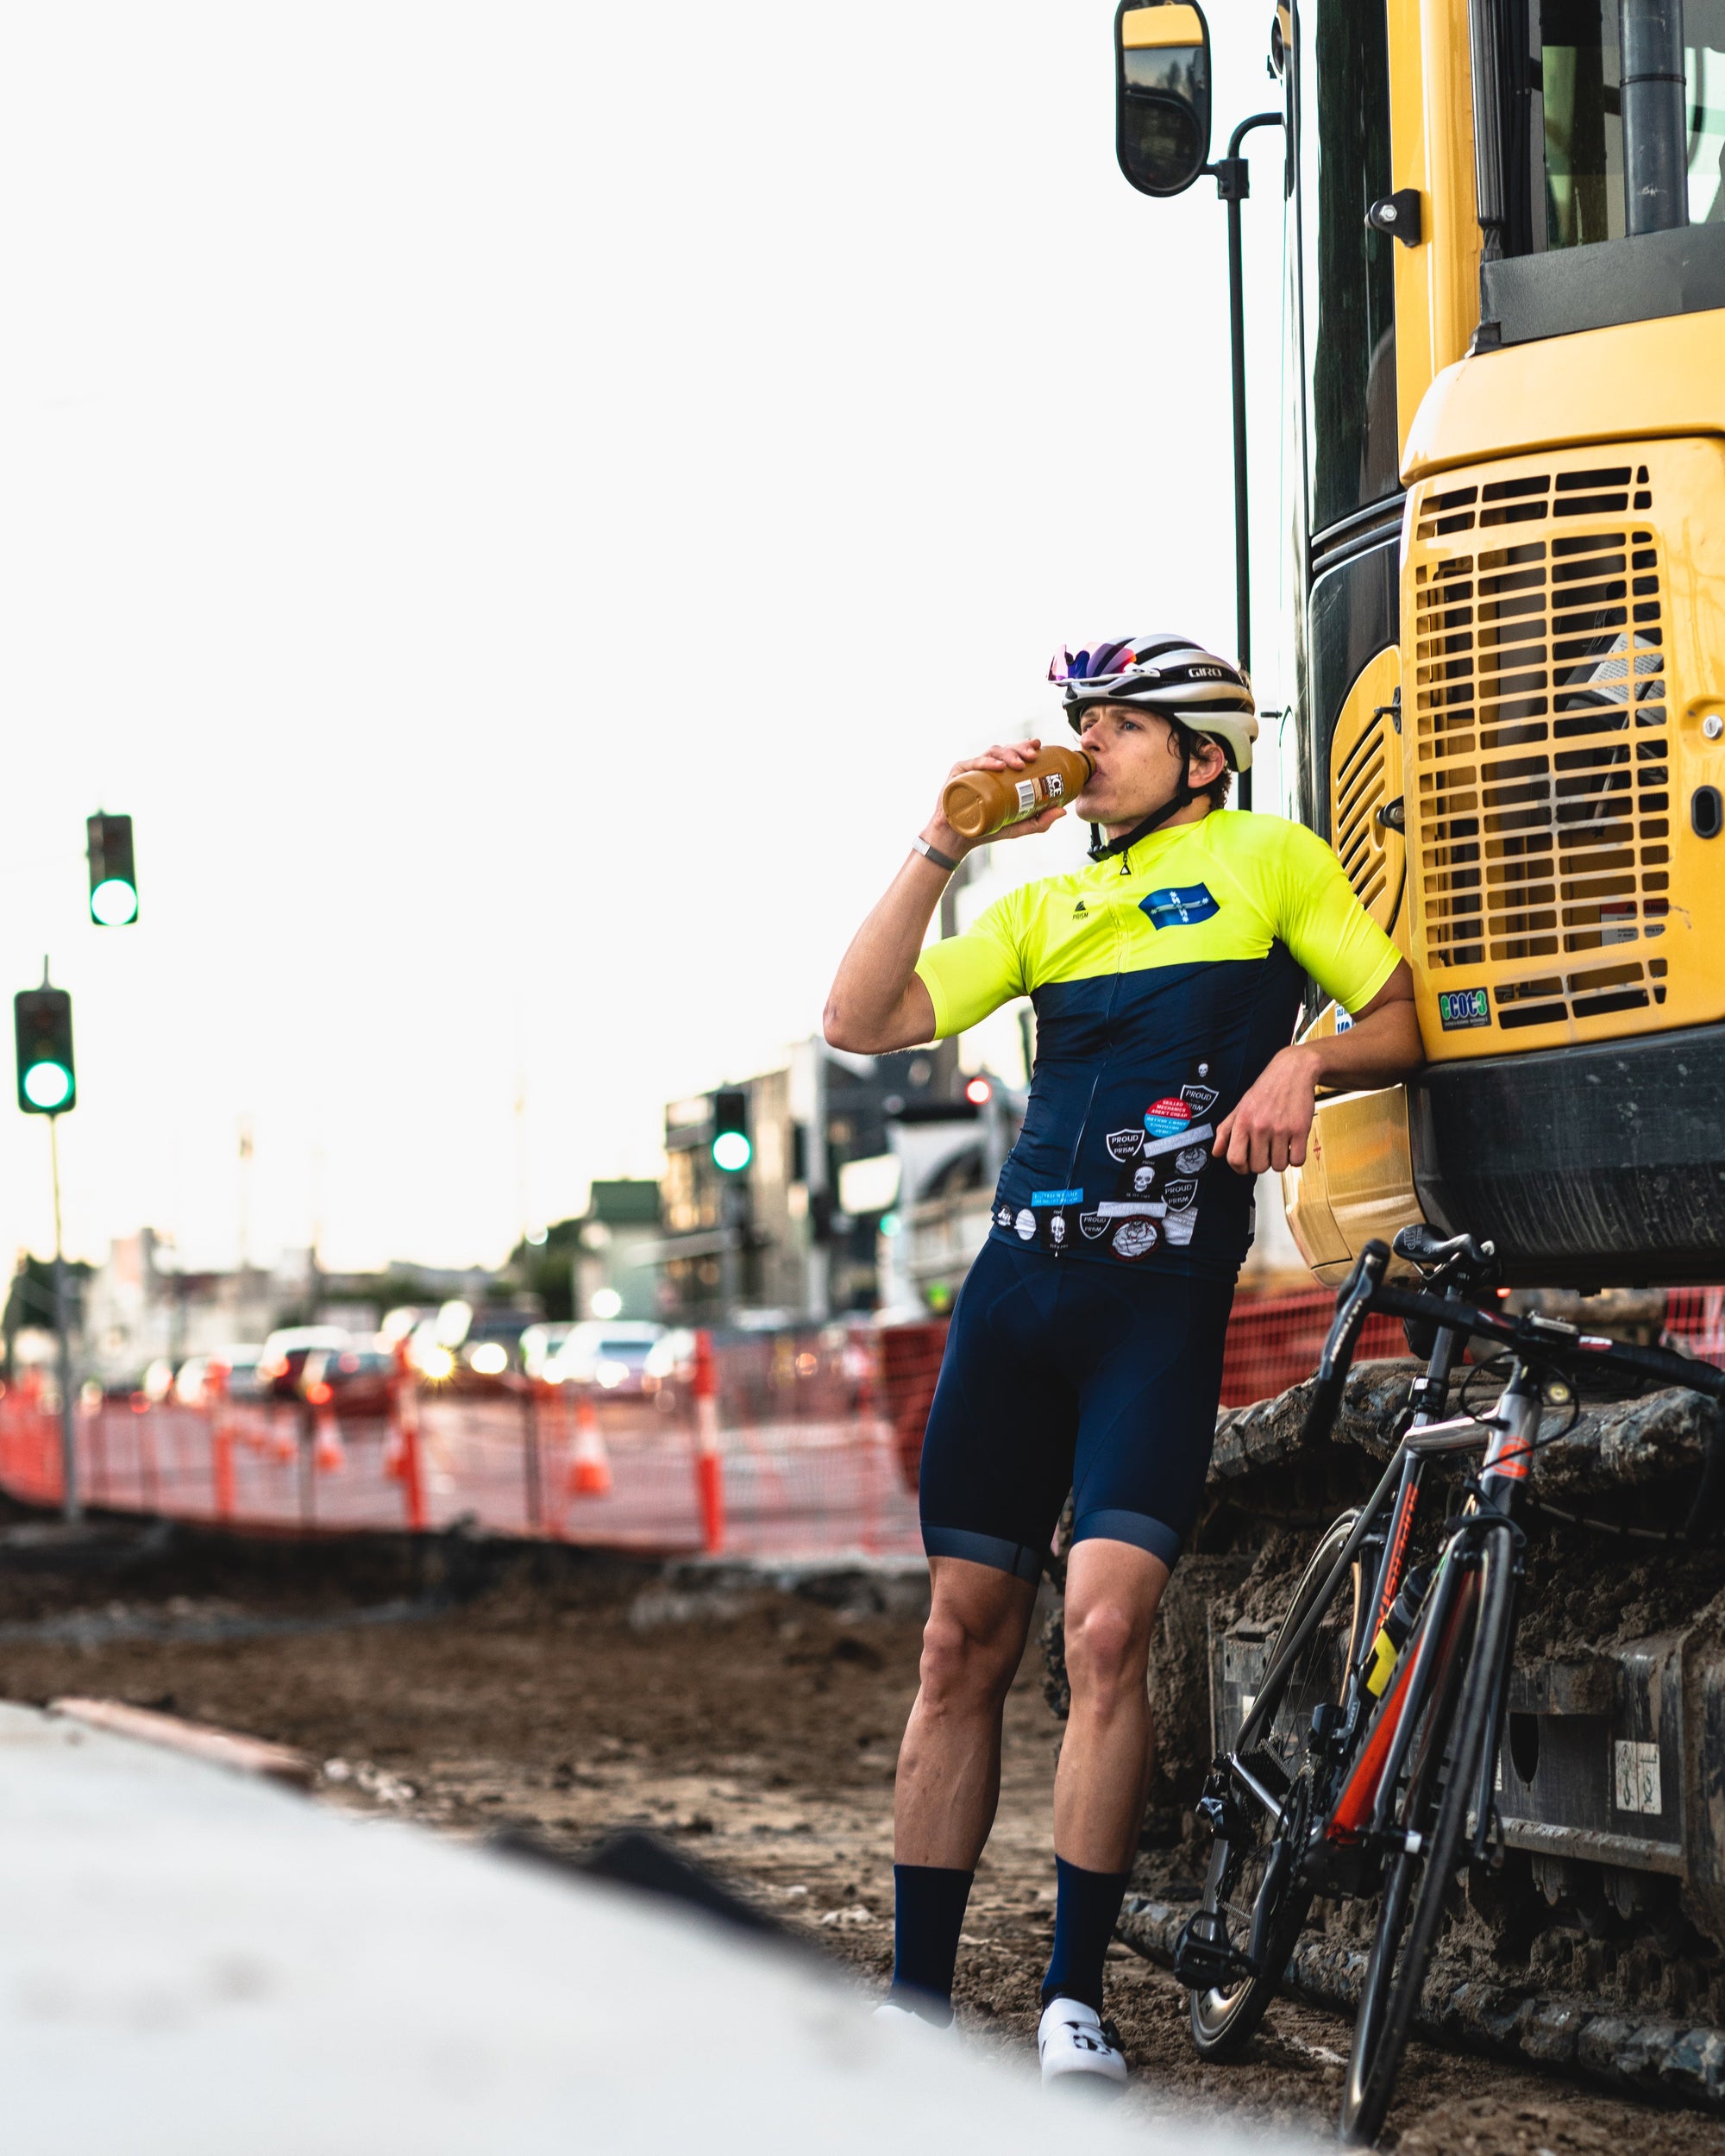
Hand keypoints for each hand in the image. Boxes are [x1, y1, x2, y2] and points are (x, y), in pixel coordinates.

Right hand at [922, 737, 1066, 857]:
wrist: (958, 839)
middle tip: (1033, 756)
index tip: (1039, 746)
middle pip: (1005, 750)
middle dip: (1020, 749)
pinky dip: (986, 763)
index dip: (1026, 746)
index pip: (1014, 754)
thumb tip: (1063, 811)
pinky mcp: (958, 775)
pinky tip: (998, 766)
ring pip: (991, 753)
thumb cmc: (987, 829)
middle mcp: (986, 768)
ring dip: (1007, 754)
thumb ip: (1040, 821)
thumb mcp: (1018, 827)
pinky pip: (972, 764)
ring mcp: (972, 770)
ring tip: (1018, 763)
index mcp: (1000, 774)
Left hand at [1213, 1044, 1321, 1175]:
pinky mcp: (1300, 1130)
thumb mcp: (1240, 1106)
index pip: (1235, 1159)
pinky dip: (1296, 1157)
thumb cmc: (1267, 1089)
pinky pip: (1297, 1161)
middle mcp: (1260, 1126)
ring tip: (1280, 1145)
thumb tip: (1216, 1152)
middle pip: (1259, 1167)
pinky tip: (1292, 1145)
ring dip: (1280, 1160)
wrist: (1293, 1071)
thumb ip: (1226, 1130)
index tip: (1246, 1165)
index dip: (1240, 1168)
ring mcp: (1281, 1129)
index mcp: (1243, 1121)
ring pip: (1279, 1166)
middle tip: (1266, 1151)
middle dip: (1263, 1163)